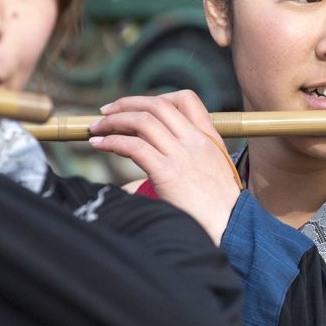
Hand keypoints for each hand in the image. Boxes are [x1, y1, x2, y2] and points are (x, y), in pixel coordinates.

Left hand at [88, 90, 240, 244]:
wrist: (230, 228)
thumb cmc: (219, 208)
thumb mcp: (212, 172)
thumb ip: (192, 157)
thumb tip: (160, 157)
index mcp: (209, 138)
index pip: (186, 99)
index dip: (157, 97)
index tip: (138, 107)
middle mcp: (195, 141)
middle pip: (157, 105)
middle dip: (126, 103)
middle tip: (106, 112)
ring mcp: (182, 155)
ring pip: (142, 121)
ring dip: (113, 121)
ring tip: (95, 129)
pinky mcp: (167, 173)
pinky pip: (134, 146)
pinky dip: (111, 141)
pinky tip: (98, 145)